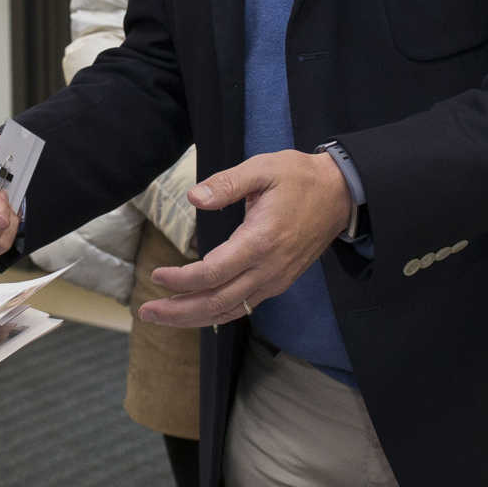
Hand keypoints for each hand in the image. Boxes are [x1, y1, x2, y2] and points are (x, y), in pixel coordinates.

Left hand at [141, 150, 351, 327]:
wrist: (340, 194)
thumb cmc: (299, 178)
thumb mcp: (262, 168)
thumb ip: (227, 183)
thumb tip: (194, 197)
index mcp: (261, 241)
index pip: (213, 273)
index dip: (182, 280)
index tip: (157, 276)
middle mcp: (268, 269)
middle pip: (217, 302)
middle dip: (178, 311)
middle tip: (147, 312)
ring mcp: (275, 280)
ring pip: (230, 310)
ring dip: (194, 317)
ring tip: (162, 317)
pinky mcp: (278, 282)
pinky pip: (244, 306)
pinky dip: (217, 313)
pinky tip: (196, 311)